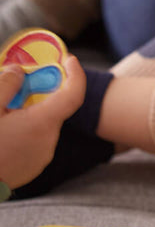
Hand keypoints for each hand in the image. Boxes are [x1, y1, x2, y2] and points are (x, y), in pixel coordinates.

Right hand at [0, 57, 85, 189]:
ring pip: (42, 123)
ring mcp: (41, 156)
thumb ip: (6, 84)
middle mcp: (48, 140)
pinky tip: (3, 130)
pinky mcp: (31, 167)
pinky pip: (35, 139)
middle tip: (18, 84)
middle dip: (40, 92)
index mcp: (41, 124)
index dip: (75, 73)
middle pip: (54, 107)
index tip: (68, 60)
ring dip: (29, 112)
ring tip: (3, 112)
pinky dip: (24, 129)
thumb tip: (18, 71)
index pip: (74, 94)